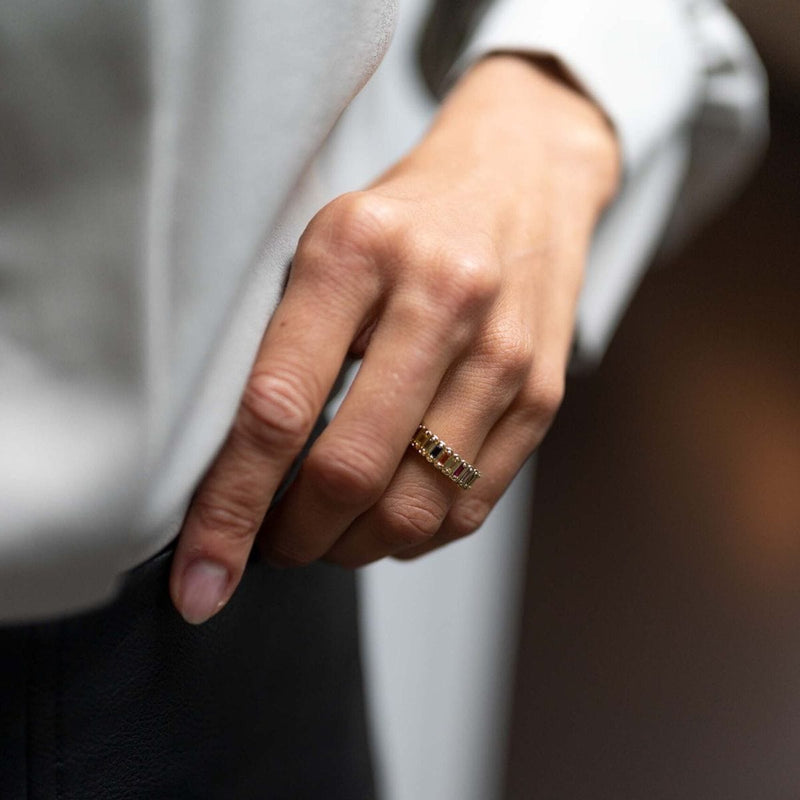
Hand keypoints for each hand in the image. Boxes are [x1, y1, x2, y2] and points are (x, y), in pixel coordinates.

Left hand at [169, 54, 619, 623]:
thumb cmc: (405, 218)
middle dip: (291, 539)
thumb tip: (234, 472)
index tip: (200, 577)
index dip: (229, 509)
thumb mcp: (324, 244)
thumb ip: (282, 345)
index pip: (276, 408)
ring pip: (413, 510)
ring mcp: (502, 354)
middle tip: (266, 544)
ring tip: (324, 533)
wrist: (525, 176)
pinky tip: (385, 518)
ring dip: (351, 548)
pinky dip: (412, 537)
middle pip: (349, 474)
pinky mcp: (542, 395)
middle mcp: (440, 302)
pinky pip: (469, 509)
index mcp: (356, 252)